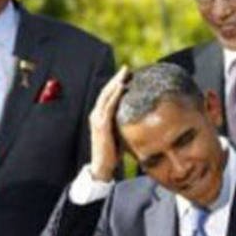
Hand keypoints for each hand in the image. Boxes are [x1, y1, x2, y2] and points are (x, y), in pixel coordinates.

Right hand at [89, 65, 129, 182]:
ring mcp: (97, 119)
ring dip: (116, 83)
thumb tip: (139, 116)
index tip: (126, 74)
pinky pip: (109, 106)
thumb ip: (124, 123)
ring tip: (125, 74)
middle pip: (106, 91)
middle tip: (126, 68)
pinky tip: (122, 87)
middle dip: (116, 79)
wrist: (102, 166)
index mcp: (99, 116)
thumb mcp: (119, 133)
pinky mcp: (102, 125)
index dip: (115, 83)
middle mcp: (96, 115)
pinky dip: (115, 95)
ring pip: (106, 96)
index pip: (107, 95)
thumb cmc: (112, 152)